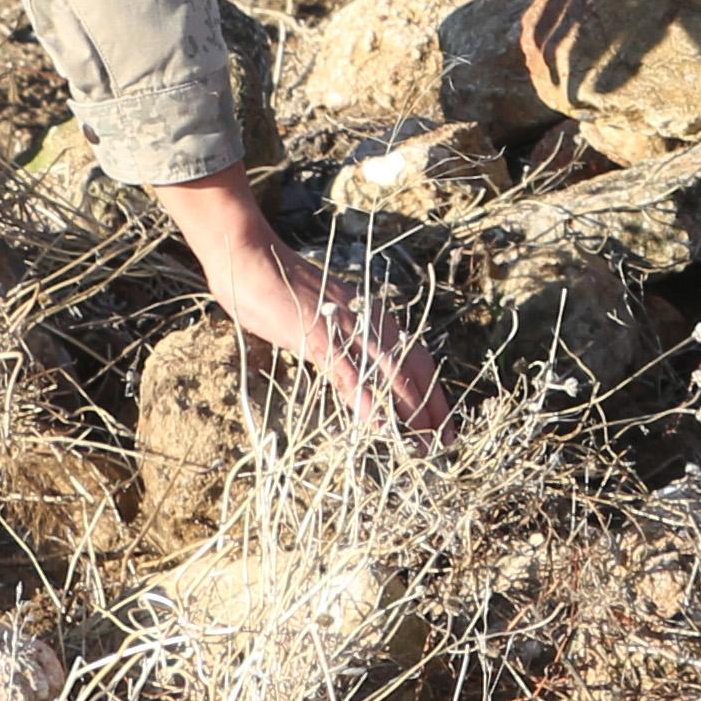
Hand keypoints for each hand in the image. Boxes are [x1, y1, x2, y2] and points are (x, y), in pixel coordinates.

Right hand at [157, 175, 450, 439]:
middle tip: (448, 441)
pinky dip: (366, 399)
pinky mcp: (319, 337)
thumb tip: (353, 370)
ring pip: (389, 372)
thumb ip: (342, 341)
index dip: (433, 390)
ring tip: (424, 442)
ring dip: (409, 409)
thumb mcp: (321, 320)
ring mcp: (345, 328)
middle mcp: (369, 319)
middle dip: (433, 407)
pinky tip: (379, 425)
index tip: (443, 421)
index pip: (415, 355)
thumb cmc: (280, 288)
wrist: (252, 257)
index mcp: (371, 315)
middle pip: (414, 367)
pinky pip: (348, 372)